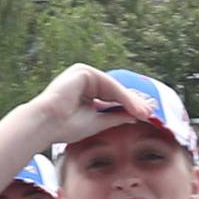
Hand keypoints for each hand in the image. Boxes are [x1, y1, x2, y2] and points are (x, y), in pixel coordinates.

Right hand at [34, 64, 162, 149]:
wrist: (46, 125)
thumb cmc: (65, 127)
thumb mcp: (98, 122)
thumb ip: (115, 116)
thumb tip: (135, 116)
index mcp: (85, 90)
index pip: (112, 96)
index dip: (130, 104)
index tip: (147, 113)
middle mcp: (84, 79)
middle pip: (116, 90)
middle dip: (135, 102)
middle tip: (152, 112)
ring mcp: (83, 73)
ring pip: (115, 88)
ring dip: (132, 100)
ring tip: (146, 113)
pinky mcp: (83, 72)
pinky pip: (109, 85)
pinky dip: (123, 96)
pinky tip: (135, 107)